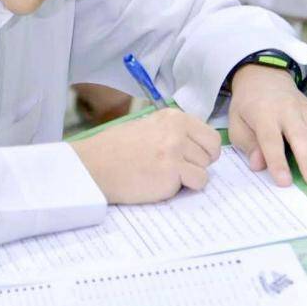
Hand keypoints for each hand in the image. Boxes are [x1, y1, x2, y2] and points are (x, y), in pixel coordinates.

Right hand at [71, 108, 220, 203]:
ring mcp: (175, 149)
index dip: (203, 151)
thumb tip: (197, 145)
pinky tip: (164, 183)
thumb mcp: (148, 127)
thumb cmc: (116, 150)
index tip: (189, 158)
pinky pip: (198, 182)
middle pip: (211, 153)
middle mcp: (177, 129)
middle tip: (177, 169)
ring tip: (164, 175)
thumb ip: (173, 132)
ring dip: (188, 177)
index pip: (210, 136)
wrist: (95, 166)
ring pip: (205, 170)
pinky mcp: (172, 170)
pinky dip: (185, 188)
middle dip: (198, 164)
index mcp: (173, 117)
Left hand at [229, 65, 306, 187]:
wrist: (264, 78)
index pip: (270, 140)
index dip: (277, 161)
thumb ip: (247, 144)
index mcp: (263, 114)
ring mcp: (305, 110)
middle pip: (300, 136)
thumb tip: (258, 165)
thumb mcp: (236, 123)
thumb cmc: (248, 106)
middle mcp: (287, 111)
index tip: (284, 182)